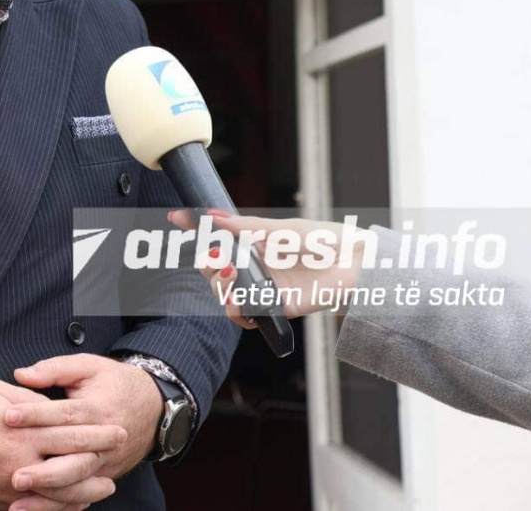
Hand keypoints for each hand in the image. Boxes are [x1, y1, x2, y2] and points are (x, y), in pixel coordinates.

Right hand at [0, 377, 123, 510]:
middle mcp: (22, 461)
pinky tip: (71, 505)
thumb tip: (51, 409)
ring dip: (86, 491)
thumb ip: (28, 402)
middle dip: (99, 458)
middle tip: (118, 453)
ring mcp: (10, 485)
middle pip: (72, 464)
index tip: (116, 429)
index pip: (71, 432)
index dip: (97, 432)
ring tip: (105, 488)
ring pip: (59, 494)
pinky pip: (35, 509)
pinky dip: (57, 508)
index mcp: (24, 430)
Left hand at [5, 354, 162, 507]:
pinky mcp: (104, 476)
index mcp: (99, 409)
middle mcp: (105, 441)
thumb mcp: (88, 366)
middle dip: (44, 471)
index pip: (66, 414)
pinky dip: (58, 505)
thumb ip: (55, 369)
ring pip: (77, 482)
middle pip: (74, 459)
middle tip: (15, 476)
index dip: (36, 415)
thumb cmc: (114, 382)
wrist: (152, 407)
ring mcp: (106, 463)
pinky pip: (81, 494)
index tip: (8, 416)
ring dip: (48, 494)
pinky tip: (33, 508)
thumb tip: (21, 374)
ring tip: (17, 499)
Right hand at [166, 210, 365, 326]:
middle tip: (215, 258)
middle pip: (214, 268)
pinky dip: (237, 311)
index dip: (195, 228)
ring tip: (231, 277)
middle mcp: (254, 264)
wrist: (354, 266)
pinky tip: (240, 304)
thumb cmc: (324, 241)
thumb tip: (215, 217)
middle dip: (207, 264)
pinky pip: (245, 314)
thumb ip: (247, 228)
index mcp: (254, 241)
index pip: (217, 235)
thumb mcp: (282, 230)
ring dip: (219, 286)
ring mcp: (262, 286)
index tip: (176, 219)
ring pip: (223, 291)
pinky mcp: (274, 307)